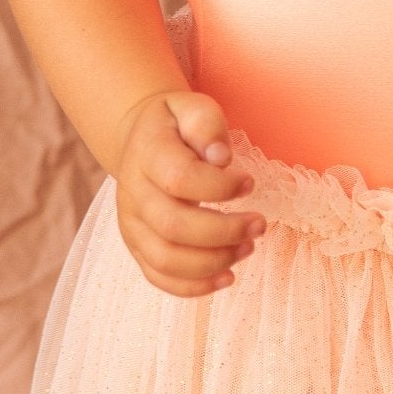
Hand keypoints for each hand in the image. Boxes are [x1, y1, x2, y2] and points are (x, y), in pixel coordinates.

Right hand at [111, 86, 264, 295]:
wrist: (141, 142)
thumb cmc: (176, 125)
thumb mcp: (191, 107)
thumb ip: (206, 123)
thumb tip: (220, 157)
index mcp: (147, 154)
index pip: (179, 179)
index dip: (219, 188)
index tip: (249, 183)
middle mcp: (133, 193)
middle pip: (173, 226)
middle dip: (225, 231)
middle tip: (259, 224)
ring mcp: (132, 224)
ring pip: (166, 259)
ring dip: (214, 261)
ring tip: (249, 248)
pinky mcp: (137, 246)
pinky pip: (159, 277)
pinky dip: (194, 286)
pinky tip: (227, 277)